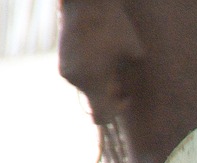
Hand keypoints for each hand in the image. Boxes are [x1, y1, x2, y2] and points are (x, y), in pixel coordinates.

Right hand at [58, 0, 145, 123]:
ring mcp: (66, 70)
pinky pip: (79, 77)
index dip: (116, 112)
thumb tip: (129, 92)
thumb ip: (131, 78)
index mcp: (94, 81)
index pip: (101, 117)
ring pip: (87, 89)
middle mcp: (76, 80)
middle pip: (94, 102)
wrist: (86, 2)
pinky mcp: (62, 61)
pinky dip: (91, 73)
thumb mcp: (134, 55)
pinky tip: (100, 56)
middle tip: (122, 77)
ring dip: (100, 83)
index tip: (126, 96)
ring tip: (111, 62)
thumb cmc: (114, 27)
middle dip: (109, 95)